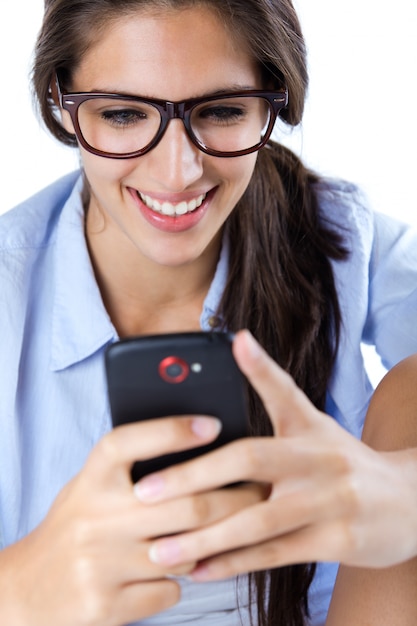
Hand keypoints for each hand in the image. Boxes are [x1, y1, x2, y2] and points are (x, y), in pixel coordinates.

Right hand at [0, 414, 263, 625]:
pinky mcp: (106, 605)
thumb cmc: (76, 525)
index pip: (130, 442)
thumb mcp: (91, 486)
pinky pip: (170, 589)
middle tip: (262, 490)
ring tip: (237, 527)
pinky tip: (181, 565)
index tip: (212, 424)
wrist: (31, 588)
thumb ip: (132, 471)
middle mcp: (93, 518)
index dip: (172, 430)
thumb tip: (199, 443)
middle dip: (235, 498)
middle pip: (184, 503)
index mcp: (90, 479)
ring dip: (214, 542)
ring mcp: (99, 564)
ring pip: (186, 550)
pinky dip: (184, 577)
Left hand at [134, 330, 416, 579]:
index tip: (235, 341)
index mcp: (310, 427)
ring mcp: (330, 501)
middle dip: (193, 476)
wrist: (407, 502)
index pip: (283, 390)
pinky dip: (234, 563)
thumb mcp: (313, 426)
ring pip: (258, 519)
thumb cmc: (341, 462)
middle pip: (251, 460)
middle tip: (145, 491)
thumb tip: (238, 342)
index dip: (259, 365)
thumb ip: (274, 394)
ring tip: (160, 548)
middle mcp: (320, 459)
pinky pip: (275, 554)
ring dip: (205, 536)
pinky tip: (200, 568)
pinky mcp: (336, 541)